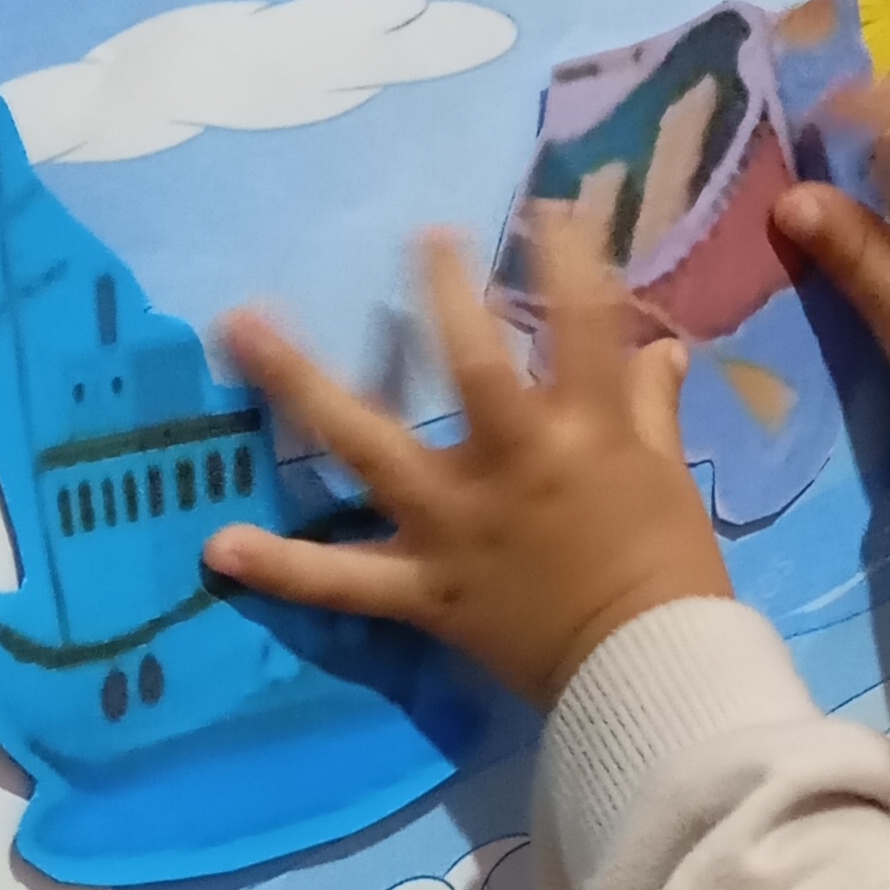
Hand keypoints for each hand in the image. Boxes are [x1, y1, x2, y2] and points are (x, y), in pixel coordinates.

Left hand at [203, 214, 732, 707]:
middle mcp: (513, 468)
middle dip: (445, 298)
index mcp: (587, 436)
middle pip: (469, 370)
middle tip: (420, 237)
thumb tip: (663, 349)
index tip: (547, 211)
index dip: (568, 261)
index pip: (584, 327)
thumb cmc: (673, 574)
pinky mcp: (424, 590)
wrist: (651, 679)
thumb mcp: (667, 479)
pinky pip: (341, 582)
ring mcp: (456, 527)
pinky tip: (216, 546)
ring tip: (240, 326)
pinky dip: (279, 568)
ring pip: (370, 448)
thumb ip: (652, 407)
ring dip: (301, 384)